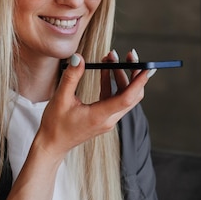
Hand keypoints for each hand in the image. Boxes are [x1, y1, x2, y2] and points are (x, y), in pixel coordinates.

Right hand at [33, 52, 152, 159]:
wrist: (52, 145)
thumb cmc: (55, 124)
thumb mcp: (60, 98)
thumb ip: (71, 77)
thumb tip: (78, 58)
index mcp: (100, 116)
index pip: (126, 98)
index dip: (138, 82)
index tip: (147, 67)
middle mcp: (108, 119)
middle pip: (132, 96)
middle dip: (134, 74)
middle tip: (129, 55)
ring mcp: (107, 120)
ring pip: (124, 96)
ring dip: (121, 77)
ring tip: (111, 58)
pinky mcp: (104, 118)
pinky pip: (114, 99)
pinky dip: (112, 84)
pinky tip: (105, 70)